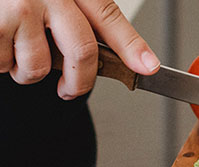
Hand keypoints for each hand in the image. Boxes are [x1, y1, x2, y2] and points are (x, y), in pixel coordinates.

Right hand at [0, 0, 158, 98]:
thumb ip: (77, 14)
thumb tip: (119, 54)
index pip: (109, 17)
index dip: (132, 46)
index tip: (147, 68)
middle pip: (81, 51)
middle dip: (78, 83)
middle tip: (70, 90)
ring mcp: (19, 6)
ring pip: (37, 64)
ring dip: (28, 72)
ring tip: (17, 54)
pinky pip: (2, 61)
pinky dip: (0, 61)